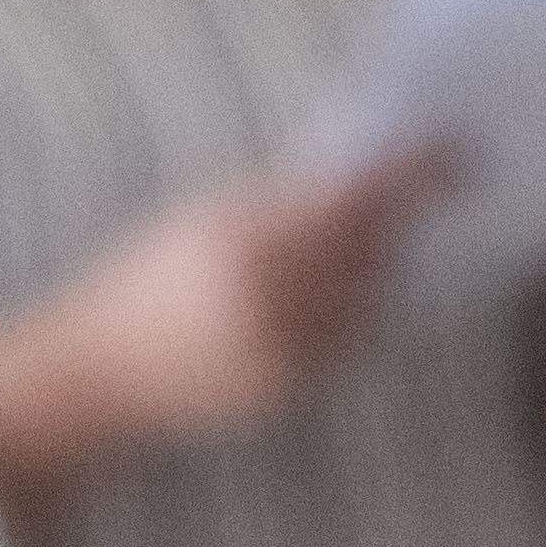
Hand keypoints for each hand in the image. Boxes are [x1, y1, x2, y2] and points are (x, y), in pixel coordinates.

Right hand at [0, 151, 447, 535]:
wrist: (93, 374)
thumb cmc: (144, 280)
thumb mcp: (205, 217)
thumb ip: (280, 199)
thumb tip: (363, 178)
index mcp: (248, 242)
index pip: (355, 200)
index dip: (412, 176)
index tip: (452, 154)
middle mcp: (274, 302)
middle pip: (372, 251)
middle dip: (388, 222)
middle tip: (407, 193)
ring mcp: (284, 354)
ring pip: (369, 301)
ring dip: (367, 270)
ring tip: (330, 253)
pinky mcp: (289, 392)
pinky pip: (347, 344)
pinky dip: (345, 315)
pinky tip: (311, 300)